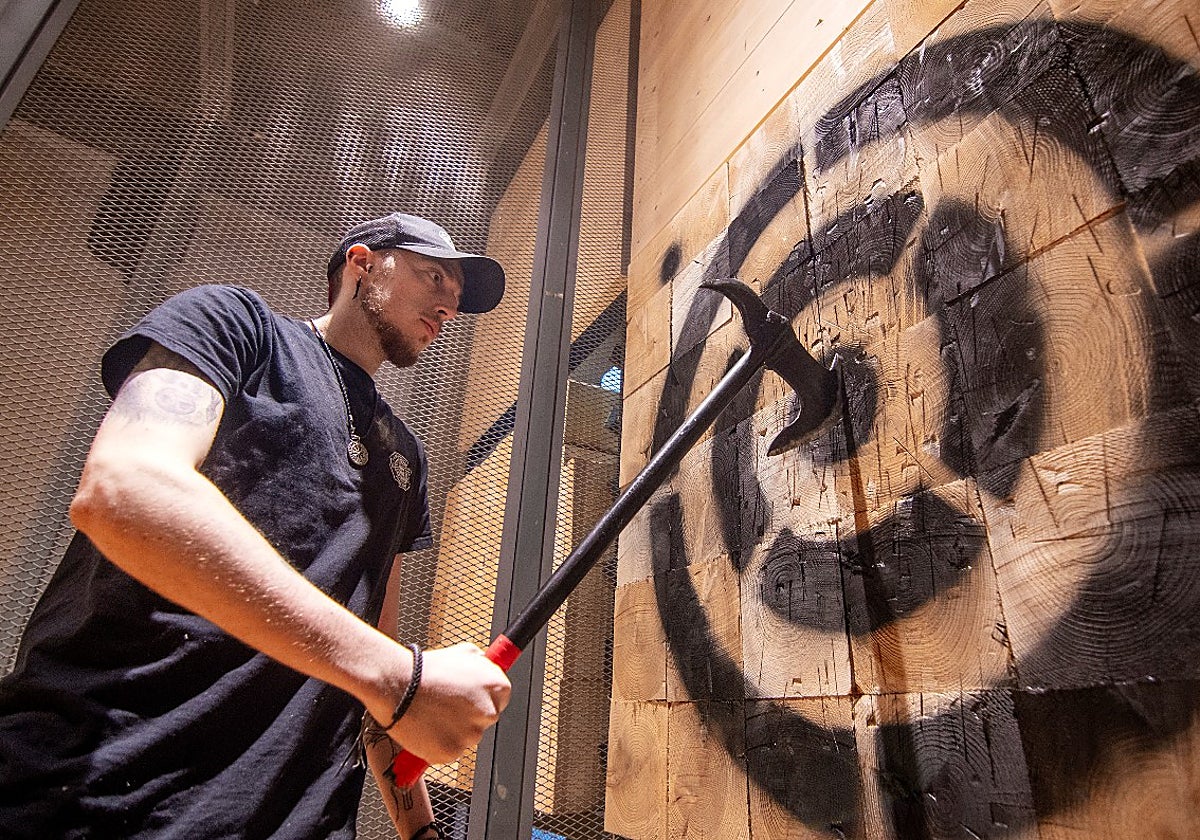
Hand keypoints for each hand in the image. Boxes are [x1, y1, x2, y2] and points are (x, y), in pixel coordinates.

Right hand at [389, 642, 510, 763]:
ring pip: (468, 737)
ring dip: (454, 730)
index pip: (501, 698)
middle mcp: (489, 711)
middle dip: (469, 715)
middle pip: (486, 720)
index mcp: (496, 686)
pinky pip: (450, 751)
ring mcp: (471, 734)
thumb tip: (490, 667)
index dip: (482, 697)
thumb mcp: (463, 653)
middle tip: (445, 704)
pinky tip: (426, 727)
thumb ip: (482, 664)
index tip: (468, 697)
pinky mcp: (452, 751)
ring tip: (432, 712)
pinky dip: (439, 744)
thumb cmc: (425, 669)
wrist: (396, 683)